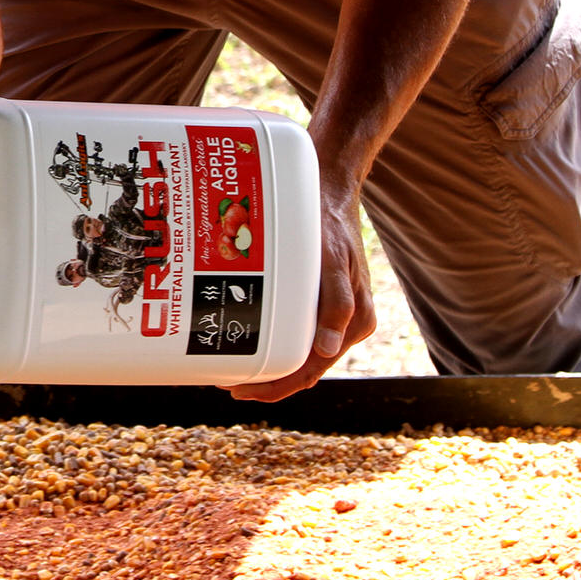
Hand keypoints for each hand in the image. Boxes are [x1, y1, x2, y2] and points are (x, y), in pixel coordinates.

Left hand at [229, 190, 375, 402]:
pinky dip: (274, 336)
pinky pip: (297, 327)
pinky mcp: (321, 298)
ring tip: (231, 363)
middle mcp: (346, 323)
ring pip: (298, 349)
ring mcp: (334, 311)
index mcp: (356, 321)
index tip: (239, 389)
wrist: (333, 190)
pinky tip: (248, 333)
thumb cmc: (332, 223)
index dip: (274, 387)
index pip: (310, 371)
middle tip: (224, 379)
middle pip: (302, 366)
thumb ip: (337, 302)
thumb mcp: (334, 258)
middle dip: (265, 379)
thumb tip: (327, 349)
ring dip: (268, 360)